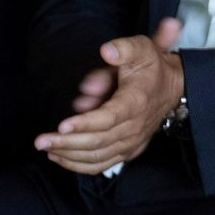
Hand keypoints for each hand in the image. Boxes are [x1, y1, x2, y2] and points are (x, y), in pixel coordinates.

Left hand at [35, 18, 183, 174]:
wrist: (174, 86)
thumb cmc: (150, 67)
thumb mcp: (141, 48)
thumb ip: (124, 48)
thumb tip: (107, 52)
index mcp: (136, 101)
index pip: (109, 118)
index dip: (85, 123)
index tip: (62, 124)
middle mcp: (135, 126)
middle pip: (99, 141)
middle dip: (67, 143)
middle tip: (41, 141)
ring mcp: (133, 140)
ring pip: (99, 156)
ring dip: (70, 156)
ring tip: (47, 148)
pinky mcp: (129, 150)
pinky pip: (104, 164)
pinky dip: (80, 166)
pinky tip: (60, 158)